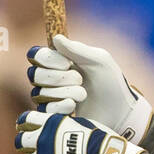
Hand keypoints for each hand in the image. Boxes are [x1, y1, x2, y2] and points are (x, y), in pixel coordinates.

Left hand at [15, 110, 145, 153]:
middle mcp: (42, 141)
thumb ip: (67, 127)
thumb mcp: (84, 126)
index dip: (29, 124)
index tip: (34, 129)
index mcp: (51, 124)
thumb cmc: (103, 143)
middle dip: (29, 145)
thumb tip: (62, 129)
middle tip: (40, 150)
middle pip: (21, 142)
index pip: (27, 119)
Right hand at [26, 35, 152, 143]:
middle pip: (34, 75)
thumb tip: (56, 38)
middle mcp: (52, 78)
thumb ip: (77, 50)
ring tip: (83, 94)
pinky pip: (45, 109)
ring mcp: (52, 98)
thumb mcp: (98, 61)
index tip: (67, 63)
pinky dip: (59, 105)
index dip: (47, 59)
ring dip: (64, 92)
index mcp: (60, 61)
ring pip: (39, 93)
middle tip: (79, 79)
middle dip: (57, 77)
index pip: (36, 55)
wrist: (119, 111)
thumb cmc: (111, 82)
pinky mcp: (55, 115)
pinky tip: (73, 105)